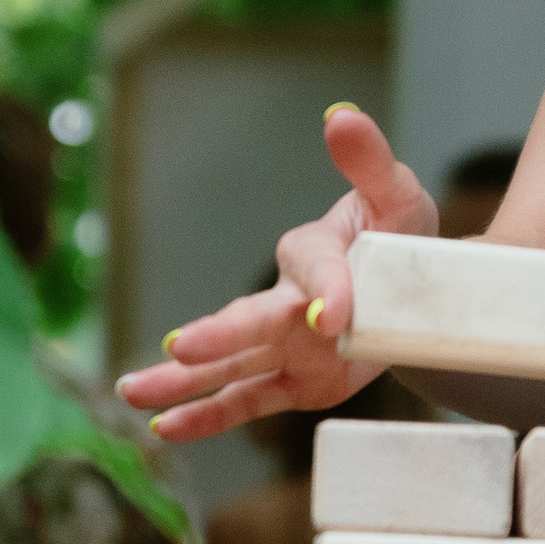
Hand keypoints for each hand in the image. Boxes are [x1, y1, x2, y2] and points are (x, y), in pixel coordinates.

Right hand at [115, 105, 437, 445]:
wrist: (414, 285)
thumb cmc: (400, 234)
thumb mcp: (396, 195)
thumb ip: (368, 162)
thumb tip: (340, 116)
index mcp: (313, 252)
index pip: (317, 271)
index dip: (329, 293)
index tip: (334, 318)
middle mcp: (287, 300)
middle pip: (248, 318)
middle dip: (218, 335)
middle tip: (179, 347)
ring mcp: (285, 344)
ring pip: (229, 364)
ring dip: (182, 380)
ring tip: (130, 393)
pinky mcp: (296, 381)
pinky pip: (247, 400)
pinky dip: (209, 416)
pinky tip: (164, 428)